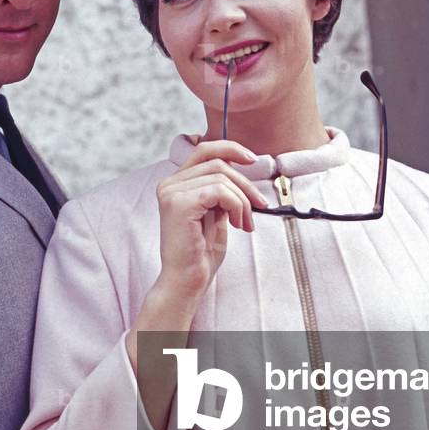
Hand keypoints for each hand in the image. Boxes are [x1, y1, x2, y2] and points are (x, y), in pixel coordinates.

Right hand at [154, 139, 267, 305]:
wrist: (187, 280)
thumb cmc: (201, 252)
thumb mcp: (214, 212)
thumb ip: (220, 189)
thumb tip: (239, 168)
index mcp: (175, 183)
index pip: (203, 150)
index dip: (230, 148)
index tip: (252, 159)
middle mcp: (169, 184)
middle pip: (217, 162)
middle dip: (245, 183)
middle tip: (260, 205)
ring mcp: (172, 192)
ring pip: (222, 177)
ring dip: (243, 200)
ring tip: (246, 223)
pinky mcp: (180, 204)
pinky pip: (220, 192)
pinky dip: (236, 206)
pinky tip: (237, 224)